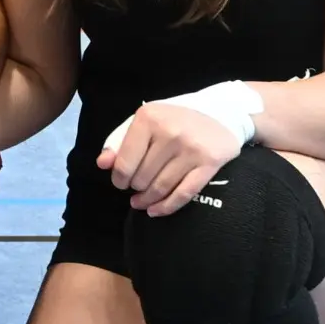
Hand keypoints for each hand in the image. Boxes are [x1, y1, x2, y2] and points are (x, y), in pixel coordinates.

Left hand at [97, 99, 244, 218]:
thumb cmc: (175, 118)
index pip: (125, 161)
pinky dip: (167, 207)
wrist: (221, 112)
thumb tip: (103, 164)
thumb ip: (120, 140)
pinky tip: (155, 211)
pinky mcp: (209, 163)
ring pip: (161, 187)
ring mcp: (191, 149)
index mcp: (149, 118)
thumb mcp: (145, 121)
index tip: (120, 182)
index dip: (119, 178)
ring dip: (147, 201)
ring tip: (141, 203)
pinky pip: (184, 193)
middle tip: (136, 188)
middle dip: (135, 188)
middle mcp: (170, 132)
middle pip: (143, 177)